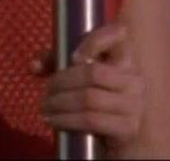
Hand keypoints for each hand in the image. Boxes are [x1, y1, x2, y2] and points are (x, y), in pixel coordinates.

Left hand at [34, 21, 144, 152]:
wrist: (119, 137)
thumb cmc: (97, 101)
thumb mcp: (78, 77)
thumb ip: (57, 64)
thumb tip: (34, 65)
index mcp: (125, 58)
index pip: (118, 33)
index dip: (95, 40)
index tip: (73, 57)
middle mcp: (134, 77)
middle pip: (93, 72)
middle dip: (62, 81)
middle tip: (46, 91)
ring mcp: (134, 104)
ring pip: (89, 98)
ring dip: (60, 103)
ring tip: (45, 107)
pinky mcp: (128, 128)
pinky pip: (91, 120)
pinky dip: (67, 120)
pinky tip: (54, 121)